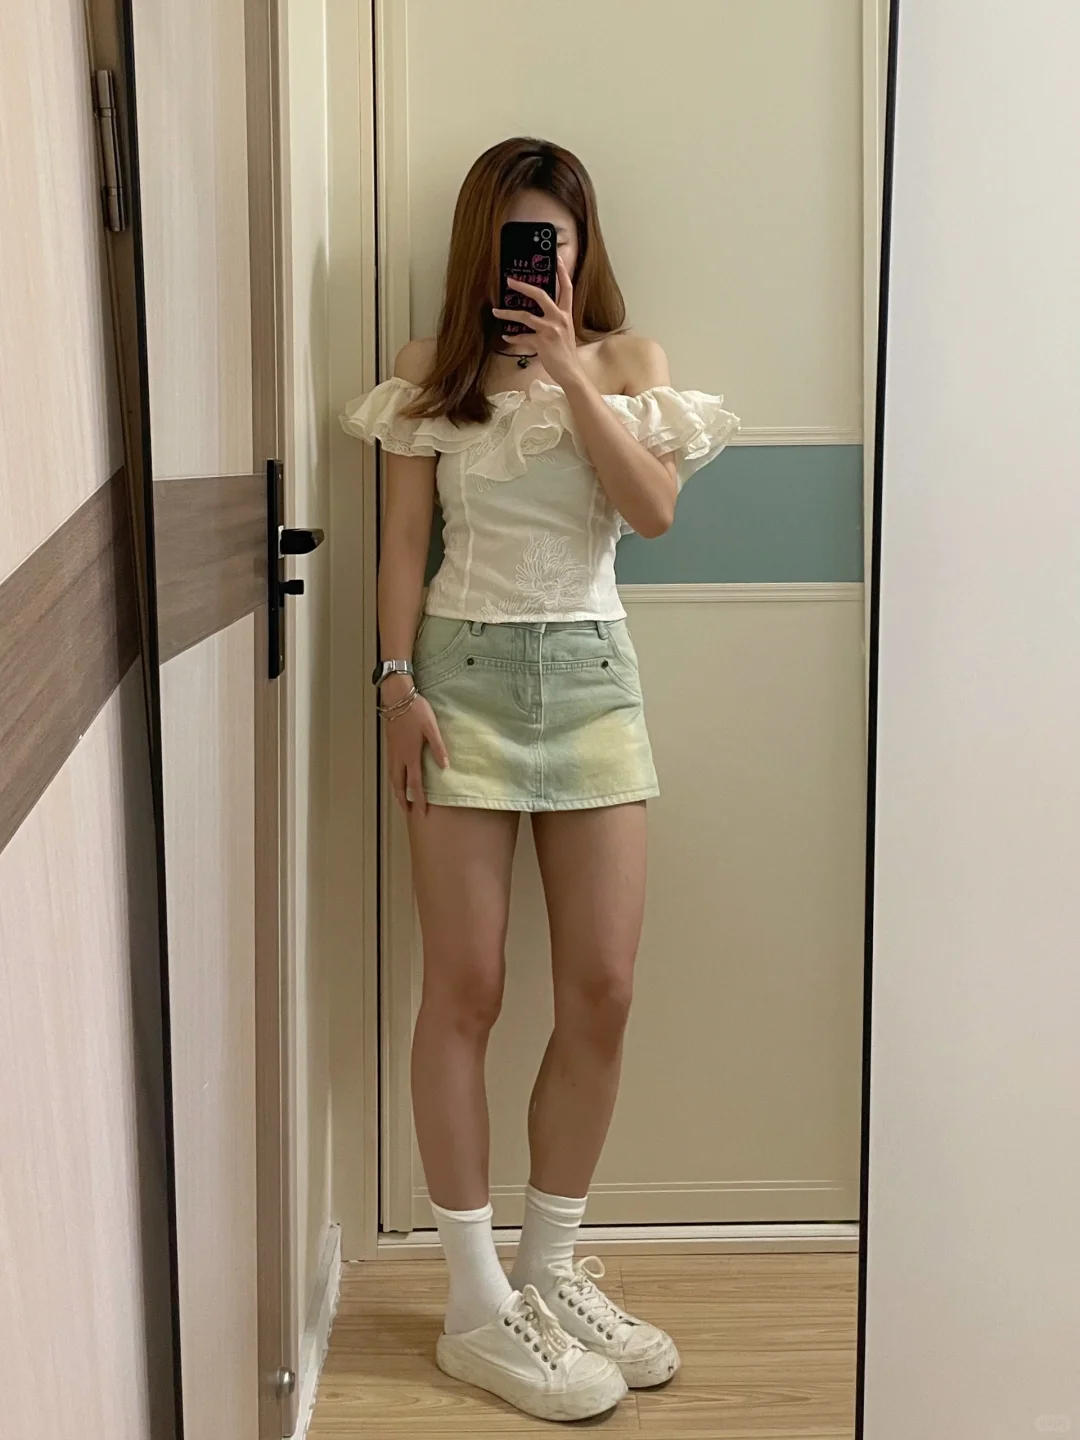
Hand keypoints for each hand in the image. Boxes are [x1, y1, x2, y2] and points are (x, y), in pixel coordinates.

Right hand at [385, 691, 448, 816]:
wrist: (397, 697)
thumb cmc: (416, 710)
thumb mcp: (431, 728)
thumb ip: (438, 748)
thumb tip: (445, 766)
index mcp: (410, 755)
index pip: (415, 784)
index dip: (419, 800)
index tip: (421, 813)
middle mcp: (399, 757)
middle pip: (399, 785)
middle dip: (403, 801)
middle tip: (408, 812)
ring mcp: (392, 752)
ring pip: (392, 778)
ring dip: (397, 791)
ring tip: (401, 800)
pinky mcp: (390, 746)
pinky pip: (390, 769)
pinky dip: (393, 780)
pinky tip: (397, 779)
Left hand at [492, 254, 584, 389]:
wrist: (570, 371)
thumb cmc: (566, 352)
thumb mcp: (565, 330)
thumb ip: (555, 318)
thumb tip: (539, 311)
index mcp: (566, 313)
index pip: (567, 288)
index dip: (562, 272)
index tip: (557, 258)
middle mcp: (559, 318)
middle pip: (540, 295)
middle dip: (523, 286)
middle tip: (510, 281)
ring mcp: (550, 330)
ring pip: (525, 316)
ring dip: (507, 312)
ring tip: (496, 311)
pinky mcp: (541, 342)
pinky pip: (521, 337)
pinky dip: (512, 337)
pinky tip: (506, 336)